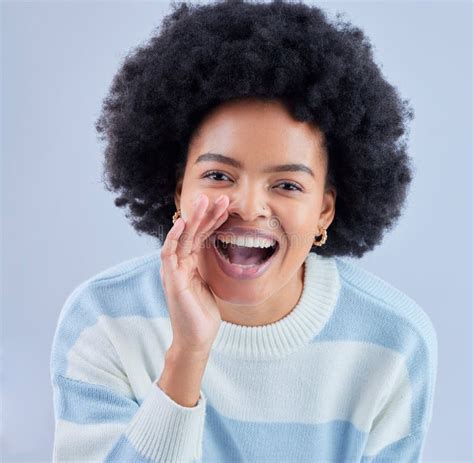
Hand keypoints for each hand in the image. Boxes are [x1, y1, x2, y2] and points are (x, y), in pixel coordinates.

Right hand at [159, 193, 229, 354]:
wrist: (197, 339)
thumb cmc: (203, 314)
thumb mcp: (208, 284)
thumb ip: (206, 267)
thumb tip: (216, 251)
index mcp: (189, 264)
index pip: (200, 237)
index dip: (212, 221)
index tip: (226, 208)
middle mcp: (180, 264)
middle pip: (192, 233)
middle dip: (205, 214)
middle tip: (219, 197)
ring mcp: (174, 271)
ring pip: (181, 238)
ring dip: (192, 219)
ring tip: (203, 201)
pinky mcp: (172, 281)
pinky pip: (169, 254)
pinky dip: (174, 237)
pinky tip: (183, 223)